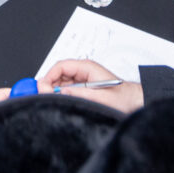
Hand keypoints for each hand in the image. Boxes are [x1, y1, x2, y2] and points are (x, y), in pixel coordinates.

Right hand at [0, 59, 143, 112]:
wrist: (134, 104)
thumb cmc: (123, 98)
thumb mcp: (101, 97)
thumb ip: (81, 94)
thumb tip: (61, 93)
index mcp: (87, 68)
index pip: (60, 67)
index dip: (48, 77)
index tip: (41, 88)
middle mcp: (82, 73)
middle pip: (57, 75)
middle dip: (47, 85)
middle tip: (39, 96)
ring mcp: (81, 82)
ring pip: (59, 84)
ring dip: (52, 92)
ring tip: (47, 102)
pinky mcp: (81, 91)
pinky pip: (64, 92)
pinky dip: (58, 97)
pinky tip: (57, 105)